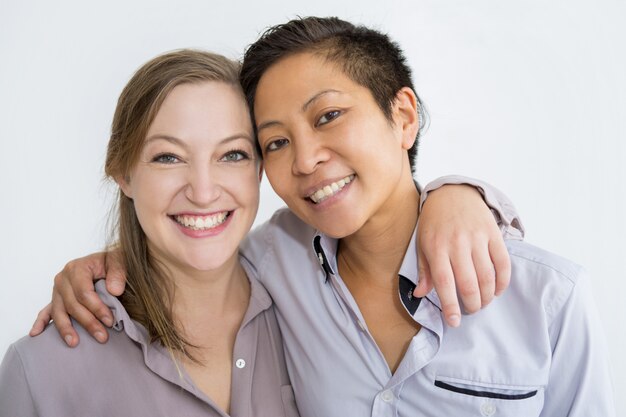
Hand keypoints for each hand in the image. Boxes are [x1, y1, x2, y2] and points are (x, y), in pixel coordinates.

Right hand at [29, 251, 126, 345]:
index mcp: (77, 268)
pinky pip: (46, 311)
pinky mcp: (57, 299)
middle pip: (72, 305)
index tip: (109, 321)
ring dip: (66, 328)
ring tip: (74, 343)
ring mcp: (58, 290)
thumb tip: (114, 291)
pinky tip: (36, 334)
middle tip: (102, 337)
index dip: (96, 308)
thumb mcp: (120, 261)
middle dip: (88, 322)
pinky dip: (41, 322)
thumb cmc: (113, 263)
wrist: (108, 262)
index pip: (84, 293)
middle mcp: (63, 279)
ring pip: (58, 312)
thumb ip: (118, 273)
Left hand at [414, 184, 510, 326]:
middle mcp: (457, 243)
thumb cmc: (434, 223)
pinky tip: (497, 290)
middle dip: (472, 305)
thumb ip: (424, 270)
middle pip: (469, 283)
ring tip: (482, 302)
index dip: (450, 305)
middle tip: (470, 311)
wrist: (453, 193)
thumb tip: (419, 294)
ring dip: (487, 296)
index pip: (444, 282)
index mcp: (436, 248)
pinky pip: (503, 263)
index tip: (453, 322)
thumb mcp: (422, 244)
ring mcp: (477, 238)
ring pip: (487, 276)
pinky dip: (502, 281)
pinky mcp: (493, 233)